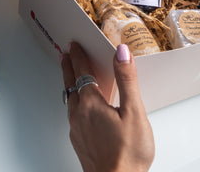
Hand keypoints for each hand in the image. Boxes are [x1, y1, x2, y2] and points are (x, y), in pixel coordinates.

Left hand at [61, 42, 154, 171]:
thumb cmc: (127, 154)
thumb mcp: (134, 112)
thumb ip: (127, 81)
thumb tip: (121, 53)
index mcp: (91, 104)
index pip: (82, 73)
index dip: (78, 57)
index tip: (74, 45)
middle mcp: (79, 115)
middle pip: (70, 84)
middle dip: (68, 68)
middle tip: (65, 55)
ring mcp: (77, 130)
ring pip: (70, 100)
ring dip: (70, 84)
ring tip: (72, 78)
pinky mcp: (79, 141)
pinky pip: (73, 114)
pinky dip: (75, 102)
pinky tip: (82, 108)